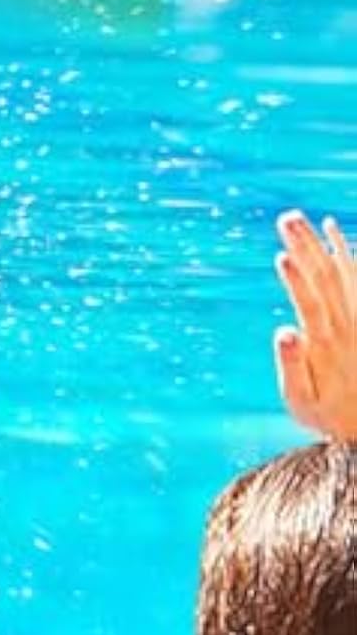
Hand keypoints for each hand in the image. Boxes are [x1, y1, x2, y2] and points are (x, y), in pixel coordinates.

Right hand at [274, 211, 356, 441]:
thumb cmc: (331, 416)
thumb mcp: (303, 402)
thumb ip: (293, 367)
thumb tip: (286, 331)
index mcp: (324, 345)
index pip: (310, 304)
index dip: (297, 280)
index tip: (283, 255)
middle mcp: (344, 326)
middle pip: (324, 279)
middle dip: (305, 247)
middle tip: (287, 218)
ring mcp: (356, 319)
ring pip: (341, 273)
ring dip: (323, 244)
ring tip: (305, 219)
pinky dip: (348, 255)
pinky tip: (335, 234)